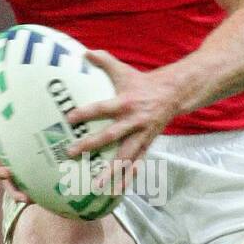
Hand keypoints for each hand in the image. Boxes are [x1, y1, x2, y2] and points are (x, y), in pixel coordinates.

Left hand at [64, 49, 178, 188]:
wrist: (173, 94)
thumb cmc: (142, 82)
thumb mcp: (123, 69)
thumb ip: (103, 60)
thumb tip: (82, 51)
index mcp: (126, 102)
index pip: (103, 108)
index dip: (87, 112)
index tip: (69, 118)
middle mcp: (133, 121)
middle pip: (110, 136)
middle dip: (91, 145)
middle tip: (71, 153)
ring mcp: (141, 136)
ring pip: (125, 157)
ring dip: (111, 172)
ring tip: (95, 185)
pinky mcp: (146, 145)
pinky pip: (136, 164)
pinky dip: (127, 178)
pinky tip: (116, 192)